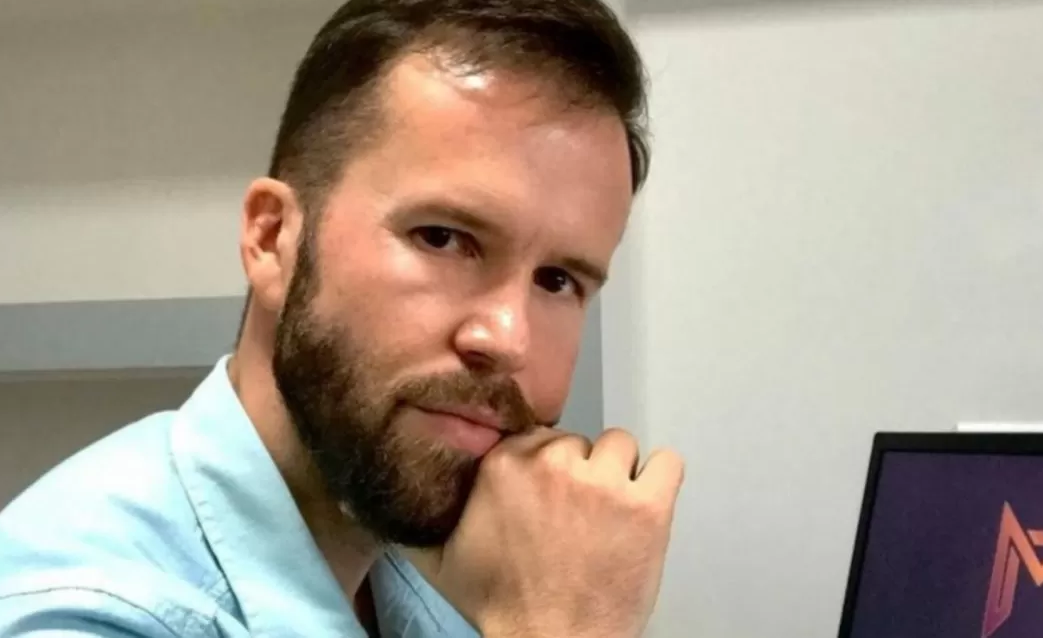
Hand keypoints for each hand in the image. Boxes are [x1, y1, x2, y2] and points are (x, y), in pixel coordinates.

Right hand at [406, 427, 684, 637]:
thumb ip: (415, 519)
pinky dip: (660, 479)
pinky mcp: (647, 507)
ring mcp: (603, 484)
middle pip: (577, 441)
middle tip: (576, 514)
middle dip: (577, 472)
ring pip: (619, 446)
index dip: (543, 466)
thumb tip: (376, 496)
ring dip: (616, 474)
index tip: (545, 493)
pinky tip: (646, 504)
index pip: (536, 435)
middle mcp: (553, 464)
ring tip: (609, 512)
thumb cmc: (502, 606)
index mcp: (504, 466)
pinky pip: (666, 462)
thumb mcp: (440, 561)